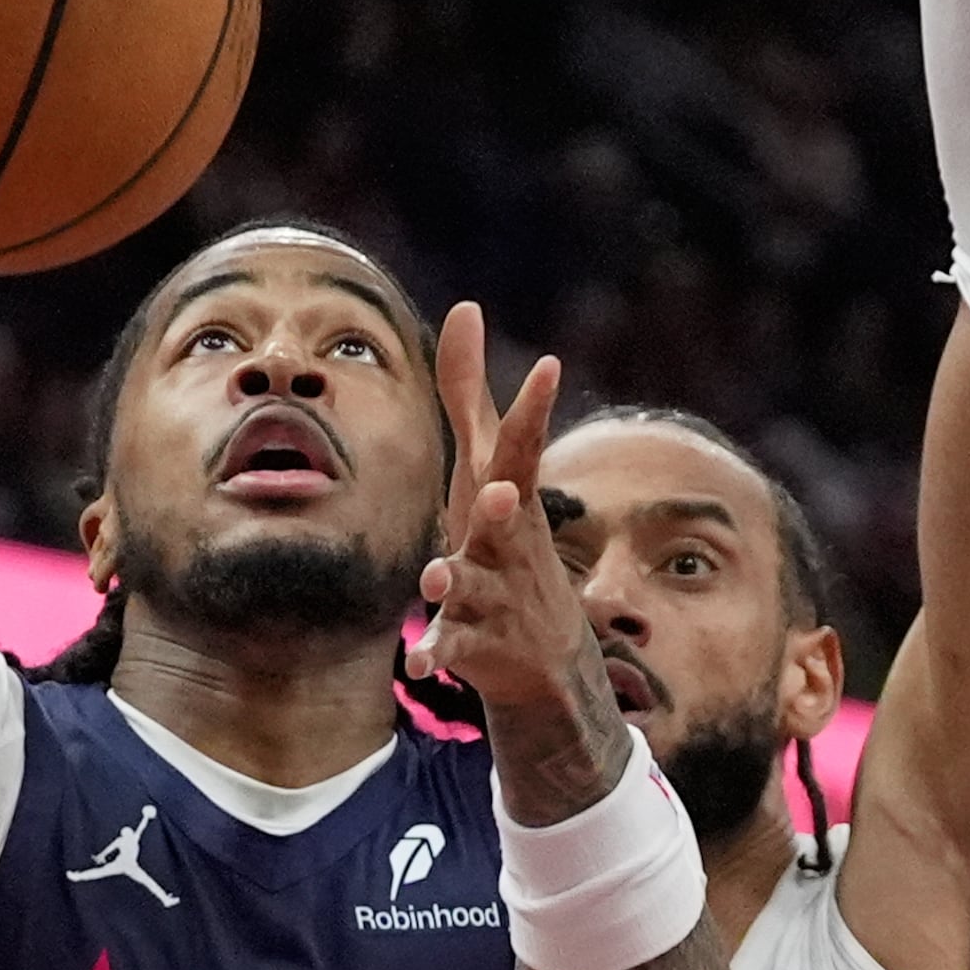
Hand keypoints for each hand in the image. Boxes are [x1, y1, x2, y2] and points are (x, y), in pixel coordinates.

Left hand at [406, 302, 588, 714]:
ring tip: (435, 580)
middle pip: (505, 519)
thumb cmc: (506, 538)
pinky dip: (436, 652)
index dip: (535, 410)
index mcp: (509, 497)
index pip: (523, 450)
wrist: (547, 658)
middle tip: (499, 488)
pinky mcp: (476, 642)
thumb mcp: (489, 466)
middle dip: (501, 505)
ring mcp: (496, 593)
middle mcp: (507, 543)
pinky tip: (418, 662)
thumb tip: (464, 306)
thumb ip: (471, 392)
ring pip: (472, 585)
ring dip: (454, 580)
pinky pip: (453, 646)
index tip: (550, 366)